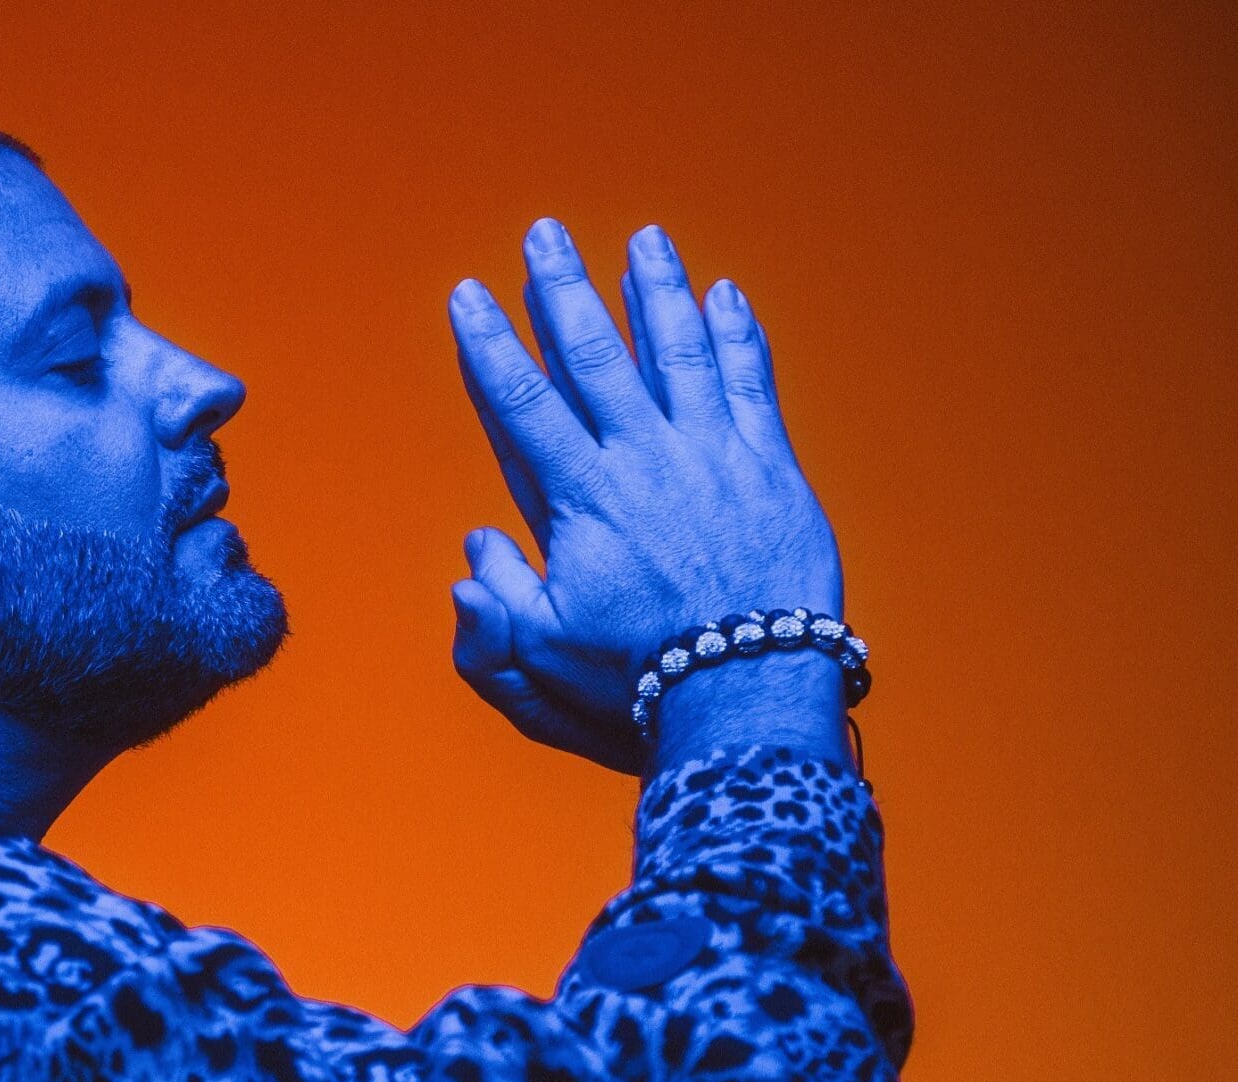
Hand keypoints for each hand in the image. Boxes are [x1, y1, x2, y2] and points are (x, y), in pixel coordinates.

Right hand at [446, 219, 843, 773]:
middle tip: (545, 234)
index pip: (524, 406)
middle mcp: (644, 463)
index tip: (468, 294)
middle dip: (565, 289)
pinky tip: (724, 296)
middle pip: (597, 358)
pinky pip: (749, 385)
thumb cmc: (634, 684)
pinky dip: (736, 336)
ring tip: (643, 240)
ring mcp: (711, 458)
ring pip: (678, 353)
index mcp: (582, 503)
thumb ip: (492, 606)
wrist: (745, 691)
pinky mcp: (769, 470)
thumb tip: (472, 549)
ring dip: (657, 292)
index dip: (492, 346)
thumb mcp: (538, 662)